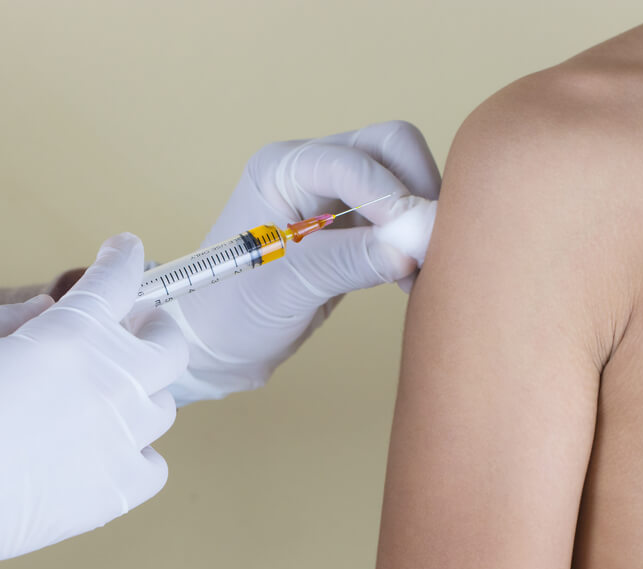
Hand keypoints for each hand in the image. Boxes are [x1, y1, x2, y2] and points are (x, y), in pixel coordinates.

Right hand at [0, 234, 187, 568]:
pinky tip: (107, 454)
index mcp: (71, 335)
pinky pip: (152, 466)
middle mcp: (108, 383)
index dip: (124, 257)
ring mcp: (118, 440)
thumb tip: (49, 310)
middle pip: (167, 344)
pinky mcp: (115, 492)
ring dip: (139, 394)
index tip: (126, 249)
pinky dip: (136, 455)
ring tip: (109, 398)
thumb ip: (11, 318)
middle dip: (154, 327)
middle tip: (137, 327)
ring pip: (162, 407)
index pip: (118, 278)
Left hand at [169, 122, 439, 402]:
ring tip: (418, 269)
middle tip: (427, 248)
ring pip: (402, 180)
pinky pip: (398, 217)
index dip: (393, 196)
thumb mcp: (284, 286)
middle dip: (417, 193)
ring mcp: (333, 197)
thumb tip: (409, 248)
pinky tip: (410, 276)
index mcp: (283, 168)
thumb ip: (345, 261)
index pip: (356, 160)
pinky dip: (413, 239)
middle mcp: (311, 170)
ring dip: (420, 218)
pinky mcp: (351, 229)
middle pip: (390, 150)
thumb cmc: (229, 310)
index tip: (416, 239)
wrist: (216, 345)